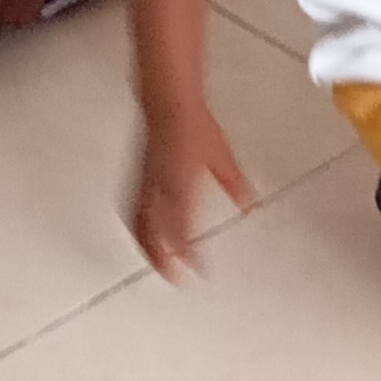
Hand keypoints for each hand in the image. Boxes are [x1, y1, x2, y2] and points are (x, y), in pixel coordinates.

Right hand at [130, 103, 250, 279]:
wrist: (168, 103)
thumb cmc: (194, 125)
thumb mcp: (222, 157)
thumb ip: (234, 185)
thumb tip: (247, 207)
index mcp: (181, 187)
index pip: (182, 232)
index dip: (190, 255)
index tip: (199, 270)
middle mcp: (159, 189)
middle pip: (153, 235)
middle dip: (161, 260)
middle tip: (173, 277)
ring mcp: (145, 184)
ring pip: (139, 225)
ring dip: (146, 248)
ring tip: (156, 263)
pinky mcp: (138, 177)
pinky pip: (133, 209)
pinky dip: (137, 228)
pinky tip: (141, 233)